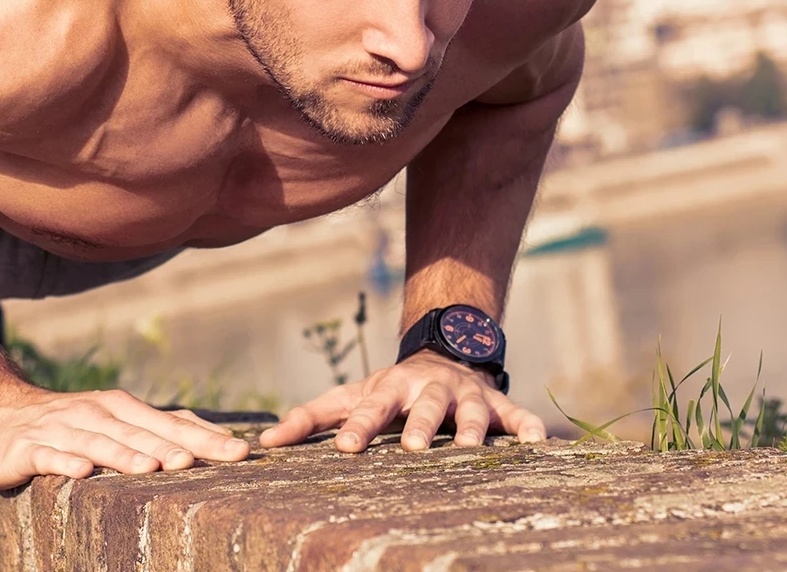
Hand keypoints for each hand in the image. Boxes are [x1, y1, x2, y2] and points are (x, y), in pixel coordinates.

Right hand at [0, 386, 250, 488]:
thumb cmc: (68, 424)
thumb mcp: (114, 423)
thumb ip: (155, 429)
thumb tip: (206, 436)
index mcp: (123, 408)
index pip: (172, 423)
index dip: (205, 438)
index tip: (239, 452)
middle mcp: (98, 413)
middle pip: (142, 433)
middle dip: (172, 446)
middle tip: (200, 462)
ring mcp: (64, 429)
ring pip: (100, 443)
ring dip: (125, 454)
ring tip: (152, 468)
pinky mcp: (30, 447)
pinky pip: (50, 456)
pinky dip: (66, 462)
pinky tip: (81, 472)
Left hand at [260, 349, 545, 452]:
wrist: (440, 353)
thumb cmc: (387, 390)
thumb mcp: (349, 396)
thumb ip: (308, 418)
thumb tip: (264, 444)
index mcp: (389, 389)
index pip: (370, 408)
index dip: (359, 427)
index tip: (345, 448)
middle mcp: (427, 388)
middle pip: (423, 405)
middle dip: (420, 424)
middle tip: (414, 448)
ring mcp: (463, 394)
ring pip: (467, 408)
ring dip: (469, 426)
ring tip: (468, 448)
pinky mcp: (494, 403)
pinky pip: (514, 412)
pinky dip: (526, 425)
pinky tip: (537, 442)